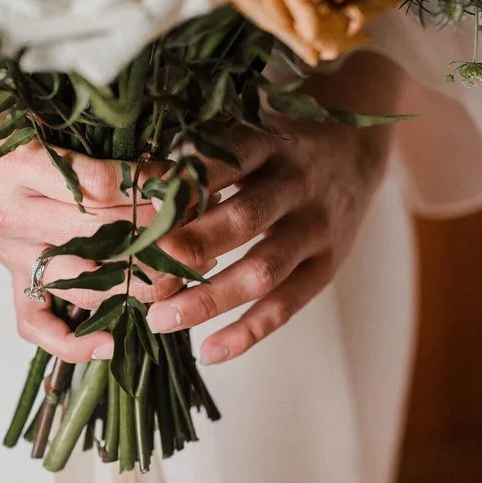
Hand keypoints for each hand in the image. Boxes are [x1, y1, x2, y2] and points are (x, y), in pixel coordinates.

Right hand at [0, 124, 159, 365]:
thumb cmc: (1, 120)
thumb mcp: (41, 111)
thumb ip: (92, 135)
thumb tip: (159, 159)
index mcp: (19, 168)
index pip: (96, 188)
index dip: (145, 188)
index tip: (180, 183)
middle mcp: (13, 217)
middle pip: (97, 237)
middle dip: (153, 236)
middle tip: (193, 234)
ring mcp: (11, 254)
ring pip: (78, 284)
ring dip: (134, 285)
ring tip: (174, 278)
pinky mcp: (11, 276)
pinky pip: (35, 322)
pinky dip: (71, 341)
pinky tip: (110, 343)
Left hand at [139, 115, 392, 364]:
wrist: (354, 150)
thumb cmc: (274, 144)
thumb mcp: (243, 129)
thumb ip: (197, 149)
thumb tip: (127, 178)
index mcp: (265, 143)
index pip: (219, 162)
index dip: (176, 188)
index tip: (132, 211)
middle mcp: (295, 184)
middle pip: (242, 218)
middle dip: (189, 247)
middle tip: (139, 272)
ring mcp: (314, 228)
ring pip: (262, 270)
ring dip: (210, 299)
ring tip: (161, 321)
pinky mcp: (327, 266)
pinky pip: (287, 306)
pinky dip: (248, 333)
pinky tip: (209, 353)